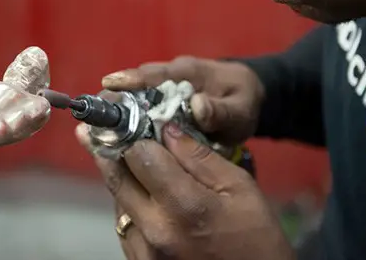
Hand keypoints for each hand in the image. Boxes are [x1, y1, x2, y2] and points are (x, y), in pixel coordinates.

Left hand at [77, 123, 294, 259]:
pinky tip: (143, 193)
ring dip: (122, 176)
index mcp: (184, 206)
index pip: (139, 155)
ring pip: (117, 199)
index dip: (137, 133)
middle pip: (118, 176)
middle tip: (109, 128)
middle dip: (116, 149)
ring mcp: (145, 252)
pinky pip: (124, 224)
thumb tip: (167, 128)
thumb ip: (199, 156)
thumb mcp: (240, 188)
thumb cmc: (256, 237)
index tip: (136, 119)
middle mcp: (156, 230)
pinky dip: (129, 203)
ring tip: (131, 159)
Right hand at [102, 56, 264, 143]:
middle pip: (136, 84)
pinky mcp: (160, 103)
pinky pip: (140, 109)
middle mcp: (170, 76)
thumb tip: (198, 106)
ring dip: (116, 110)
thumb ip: (222, 111)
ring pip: (134, 97)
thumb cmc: (241, 101)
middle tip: (91, 115)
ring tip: (93, 129)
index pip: (157, 73)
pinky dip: (127, 120)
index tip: (109, 84)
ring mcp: (163, 89)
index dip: (132, 78)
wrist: (244, 96)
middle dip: (113, 97)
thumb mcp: (240, 110)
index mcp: (188, 72)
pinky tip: (112, 137)